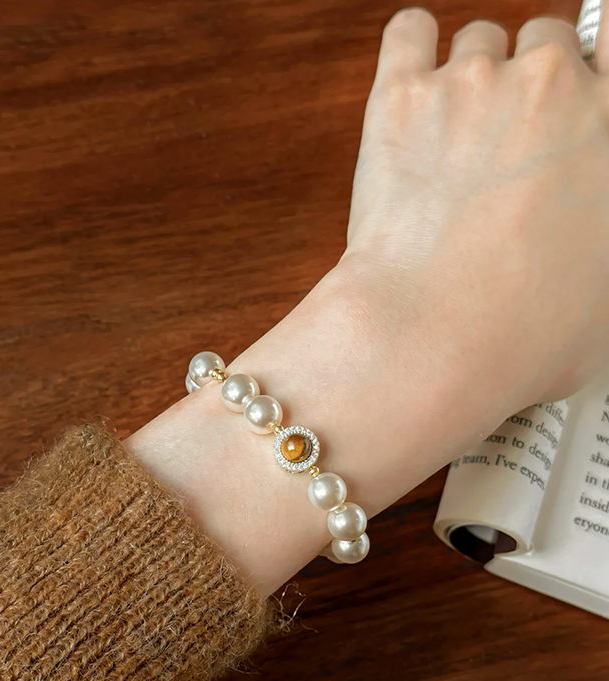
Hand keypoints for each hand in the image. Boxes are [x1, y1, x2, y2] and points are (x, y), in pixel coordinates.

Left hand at [128, 9, 608, 594]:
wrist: (437, 339)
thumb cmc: (524, 335)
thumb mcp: (606, 296)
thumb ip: (598, 235)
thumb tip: (583, 240)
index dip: (593, 55)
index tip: (577, 72)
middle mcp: (553, 86)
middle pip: (544, 42)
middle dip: (525, 85)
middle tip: (500, 146)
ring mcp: (474, 85)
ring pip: (477, 42)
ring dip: (467, 80)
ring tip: (449, 141)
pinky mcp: (401, 98)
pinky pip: (409, 33)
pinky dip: (411, 52)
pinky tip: (410, 87)